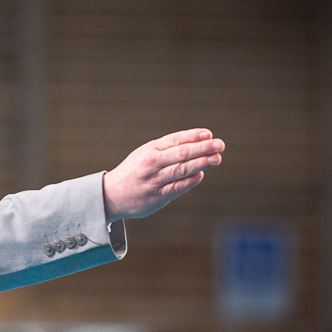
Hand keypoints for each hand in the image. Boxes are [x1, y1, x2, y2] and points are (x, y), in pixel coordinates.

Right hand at [103, 128, 224, 221]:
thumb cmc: (134, 171)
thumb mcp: (146, 154)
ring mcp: (153, 181)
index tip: (208, 134)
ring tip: (216, 158)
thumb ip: (168, 150)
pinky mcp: (156, 197)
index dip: (192, 136)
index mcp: (149, 150)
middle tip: (220, 144)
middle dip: (202, 148)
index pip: (174, 140)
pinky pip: (176, 188)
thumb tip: (198, 144)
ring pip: (180, 170)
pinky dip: (190, 181)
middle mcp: (151, 164)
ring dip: (201, 163)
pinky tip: (201, 174)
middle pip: (180, 154)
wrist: (111, 195)